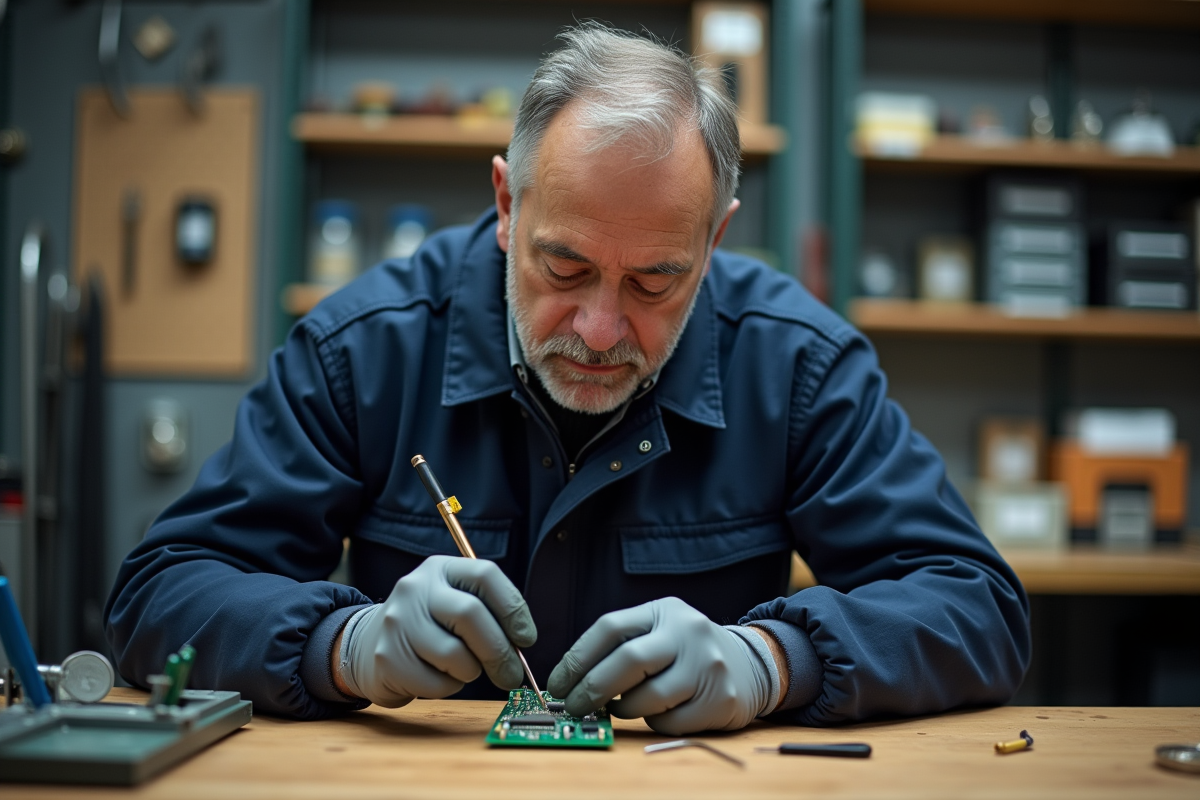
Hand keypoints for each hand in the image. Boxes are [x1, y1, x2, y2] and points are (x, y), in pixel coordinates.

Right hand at [338, 555, 535, 707]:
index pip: (486, 575)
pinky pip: (436, 682)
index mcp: (441, 568)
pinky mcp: (387, 658)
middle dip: (499, 650)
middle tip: (511, 674)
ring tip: (463, 669)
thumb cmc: (429, 627)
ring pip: (455, 654)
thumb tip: (523, 644)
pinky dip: (448, 687)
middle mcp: (416, 588)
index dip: (513, 609)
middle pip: (470, 615)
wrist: (368, 645)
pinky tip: (437, 677)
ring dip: (471, 671)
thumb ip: (488, 613)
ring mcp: (397, 621)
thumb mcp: (454, 602)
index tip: (527, 639)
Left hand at [547, 597, 770, 734]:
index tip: (557, 683)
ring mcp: (708, 666)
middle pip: (628, 661)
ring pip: (648, 698)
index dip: (576, 658)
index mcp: (664, 610)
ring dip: (624, 709)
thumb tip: (569, 679)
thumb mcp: (659, 629)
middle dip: (591, 688)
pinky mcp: (720, 699)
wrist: (749, 664)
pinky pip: (670, 722)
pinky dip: (653, 723)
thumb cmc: (685, 650)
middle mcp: (688, 632)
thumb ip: (621, 644)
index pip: (610, 627)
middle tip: (573, 706)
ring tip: (619, 707)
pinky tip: (656, 714)